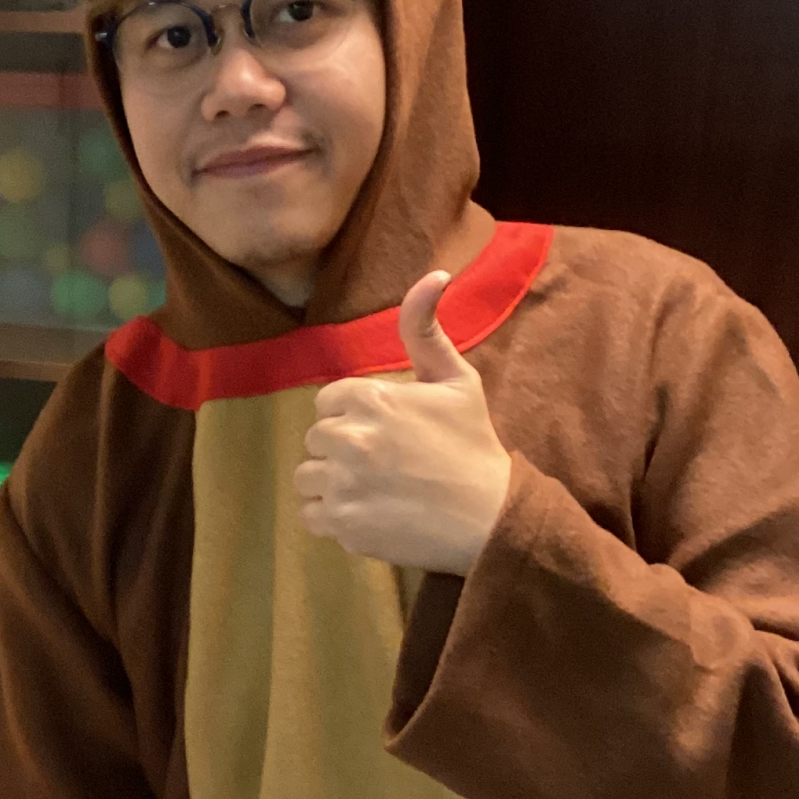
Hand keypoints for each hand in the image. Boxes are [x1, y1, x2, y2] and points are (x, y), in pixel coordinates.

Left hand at [294, 271, 511, 574]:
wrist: (490, 516)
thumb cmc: (473, 445)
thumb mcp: (457, 379)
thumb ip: (426, 329)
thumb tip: (434, 275)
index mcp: (370, 397)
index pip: (328, 402)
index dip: (353, 417)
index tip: (384, 432)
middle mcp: (349, 437)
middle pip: (316, 439)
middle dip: (341, 449)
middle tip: (382, 463)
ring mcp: (343, 482)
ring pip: (308, 477)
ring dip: (332, 484)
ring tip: (372, 490)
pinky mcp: (342, 523)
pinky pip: (310, 514)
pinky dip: (331, 517)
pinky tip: (366, 514)